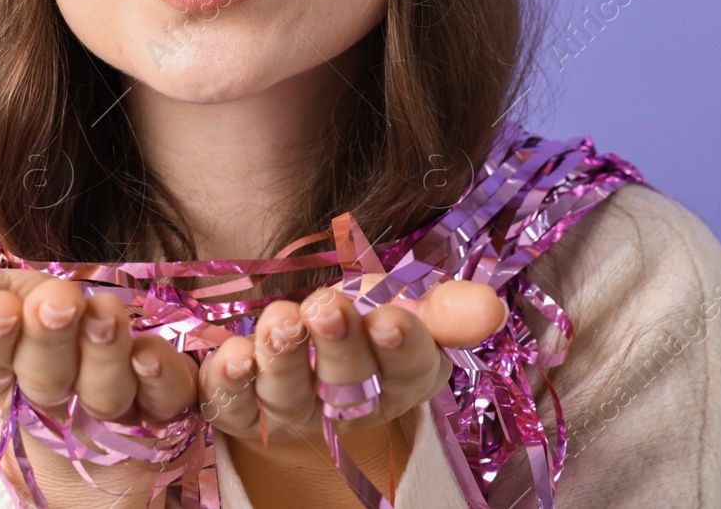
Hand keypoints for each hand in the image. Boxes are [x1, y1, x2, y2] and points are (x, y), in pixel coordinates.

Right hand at [0, 259, 198, 505]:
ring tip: (105, 312)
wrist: (101, 408)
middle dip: (48, 340)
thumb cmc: (35, 339)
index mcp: (3, 375)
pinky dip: (159, 377)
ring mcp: (108, 407)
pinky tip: (152, 354)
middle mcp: (54, 398)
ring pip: (104, 388)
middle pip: (45, 377)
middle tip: (57, 303)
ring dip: (104, 351)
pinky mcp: (162, 406)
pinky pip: (165, 396)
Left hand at [198, 275, 506, 502]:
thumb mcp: (407, 308)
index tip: (392, 319)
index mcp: (398, 379)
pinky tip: (231, 354)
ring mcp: (289, 412)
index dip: (402, 345)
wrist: (303, 355)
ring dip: (282, 358)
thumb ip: (445, 308)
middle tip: (329, 308)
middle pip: (347, 384)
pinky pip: (229, 404)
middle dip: (338, 346)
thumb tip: (492, 307)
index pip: (409, 369)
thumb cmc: (364, 325)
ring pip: (287, 395)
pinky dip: (228, 380)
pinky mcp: (238, 410)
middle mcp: (345, 405)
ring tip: (281, 321)